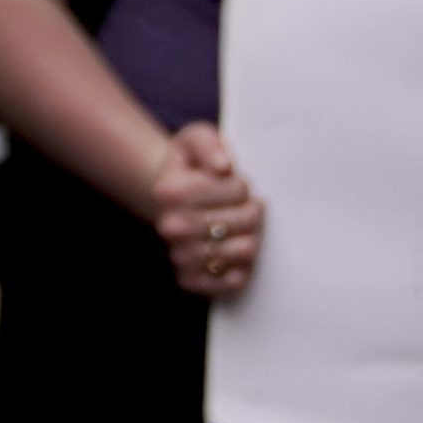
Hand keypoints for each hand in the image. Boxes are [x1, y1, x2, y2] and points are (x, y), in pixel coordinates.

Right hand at [151, 119, 261, 299]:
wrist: (169, 200)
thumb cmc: (189, 168)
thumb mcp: (195, 140)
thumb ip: (209, 143)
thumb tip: (223, 166)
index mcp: (171, 191)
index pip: (236, 189)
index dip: (244, 185)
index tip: (236, 183)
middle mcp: (171, 226)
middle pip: (242, 221)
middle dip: (253, 211)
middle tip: (249, 206)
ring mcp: (179, 255)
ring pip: (242, 251)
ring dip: (253, 237)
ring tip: (246, 227)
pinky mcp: (190, 280)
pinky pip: (230, 282)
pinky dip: (241, 269)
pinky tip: (236, 253)